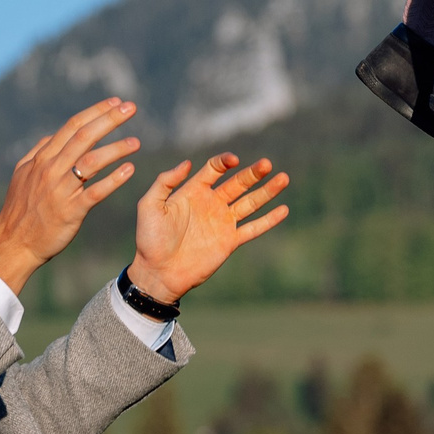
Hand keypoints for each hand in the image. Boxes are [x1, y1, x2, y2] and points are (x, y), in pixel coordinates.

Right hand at [0, 99, 143, 294]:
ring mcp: (61, 190)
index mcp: (42, 158)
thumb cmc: (20, 210)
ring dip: (116, 149)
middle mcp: (51, 169)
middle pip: (84, 137)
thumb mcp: (22, 175)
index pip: (72, 127)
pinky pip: (95, 192)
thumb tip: (51, 136)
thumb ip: (37, 153)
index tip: (116, 102)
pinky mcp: (71, 211)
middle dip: (110, 120)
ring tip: (136, 142)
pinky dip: (113, 180)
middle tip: (132, 108)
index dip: (95, 112)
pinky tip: (130, 170)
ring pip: (92, 162)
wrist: (13, 243)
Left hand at [125, 152, 291, 302]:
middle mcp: (212, 203)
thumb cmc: (150, 239)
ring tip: (283, 178)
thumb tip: (187, 163)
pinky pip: (253, 228)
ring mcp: (223, 222)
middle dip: (253, 173)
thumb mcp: (149, 206)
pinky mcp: (230, 241)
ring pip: (250, 202)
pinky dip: (269, 220)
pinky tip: (284, 210)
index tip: (233, 160)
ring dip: (267, 191)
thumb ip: (165, 182)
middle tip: (267, 164)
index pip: (215, 169)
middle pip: (238, 183)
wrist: (158, 272)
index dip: (224, 162)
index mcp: (194, 191)